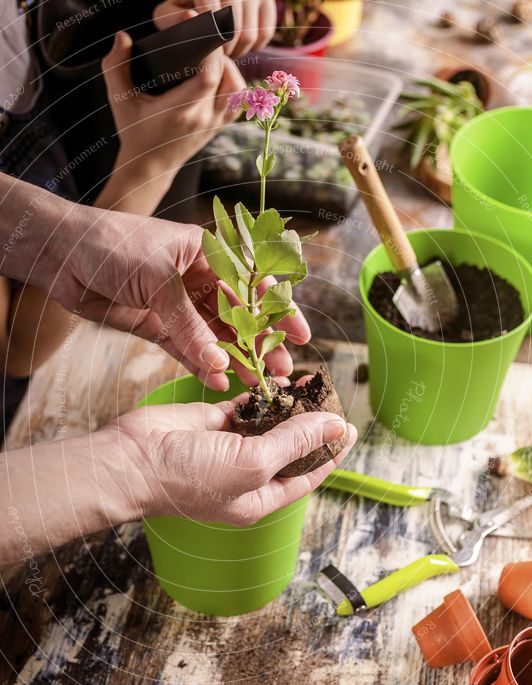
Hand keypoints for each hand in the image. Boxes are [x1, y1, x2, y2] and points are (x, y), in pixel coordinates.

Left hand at [46, 208, 309, 391]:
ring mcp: (178, 305)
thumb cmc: (112, 245)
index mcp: (207, 253)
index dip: (280, 311)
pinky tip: (218, 382)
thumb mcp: (158, 279)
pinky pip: (187, 350)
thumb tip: (218, 362)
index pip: (254, 283)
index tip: (300, 337)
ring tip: (255, 384)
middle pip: (239, 316)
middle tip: (280, 371)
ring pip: (215, 338)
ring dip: (235, 360)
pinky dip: (202, 365)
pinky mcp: (157, 326)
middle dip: (261, 343)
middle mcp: (197, 279)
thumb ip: (189, 324)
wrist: (61, 254)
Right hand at [101, 31, 244, 178]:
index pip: (208, 77)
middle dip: (218, 53)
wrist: (149, 167)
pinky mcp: (219, 127)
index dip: (210, 51)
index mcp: (180, 111)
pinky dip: (233, 84)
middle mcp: (202, 118)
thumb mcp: (120, 100)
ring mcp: (214, 124)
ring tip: (211, 60)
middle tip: (201, 42)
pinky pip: (238, 101)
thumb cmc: (134, 132)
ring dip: (229, 68)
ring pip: (238, 89)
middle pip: (227, 78)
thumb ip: (116, 67)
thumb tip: (122, 36)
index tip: (198, 32)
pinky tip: (219, 76)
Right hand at [111, 397, 356, 524]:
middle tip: (330, 398)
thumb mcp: (253, 464)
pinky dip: (261, 395)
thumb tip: (335, 427)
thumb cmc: (189, 477)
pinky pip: (245, 407)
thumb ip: (295, 442)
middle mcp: (248, 473)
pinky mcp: (212, 421)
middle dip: (312, 425)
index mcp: (260, 496)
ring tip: (310, 384)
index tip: (350, 429)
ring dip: (289, 406)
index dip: (330, 453)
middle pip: (291, 447)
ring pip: (269, 424)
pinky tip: (278, 382)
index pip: (306, 475)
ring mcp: (229, 446)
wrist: (132, 459)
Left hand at [153, 0, 276, 56]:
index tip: (205, 49)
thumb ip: (172, 16)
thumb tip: (191, 16)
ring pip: (250, 35)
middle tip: (215, 58)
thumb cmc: (182, 10)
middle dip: (223, 50)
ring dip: (237, 51)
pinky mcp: (268, 3)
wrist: (202, 3)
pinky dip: (253, 47)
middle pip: (234, 29)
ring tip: (225, 54)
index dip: (210, 35)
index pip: (213, 11)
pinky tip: (239, 47)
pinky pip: (265, 34)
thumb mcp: (169, 12)